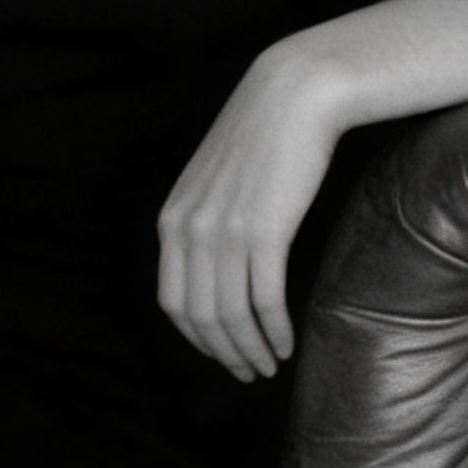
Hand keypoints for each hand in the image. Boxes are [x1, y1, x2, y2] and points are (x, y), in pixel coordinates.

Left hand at [157, 39, 343, 380]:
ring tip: (271, 364)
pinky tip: (287, 343)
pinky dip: (274, 331)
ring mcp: (225, 230)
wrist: (295, 93)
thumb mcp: (214, 182)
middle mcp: (190, 228)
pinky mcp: (264, 231)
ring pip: (231, 315)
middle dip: (225, 355)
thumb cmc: (263, 137)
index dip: (198, 341)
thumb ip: (206, 223)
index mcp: (172, 218)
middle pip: (200, 318)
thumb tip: (214, 273)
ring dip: (251, 351)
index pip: (172, 303)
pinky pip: (264, 301)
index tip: (223, 356)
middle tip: (250, 373)